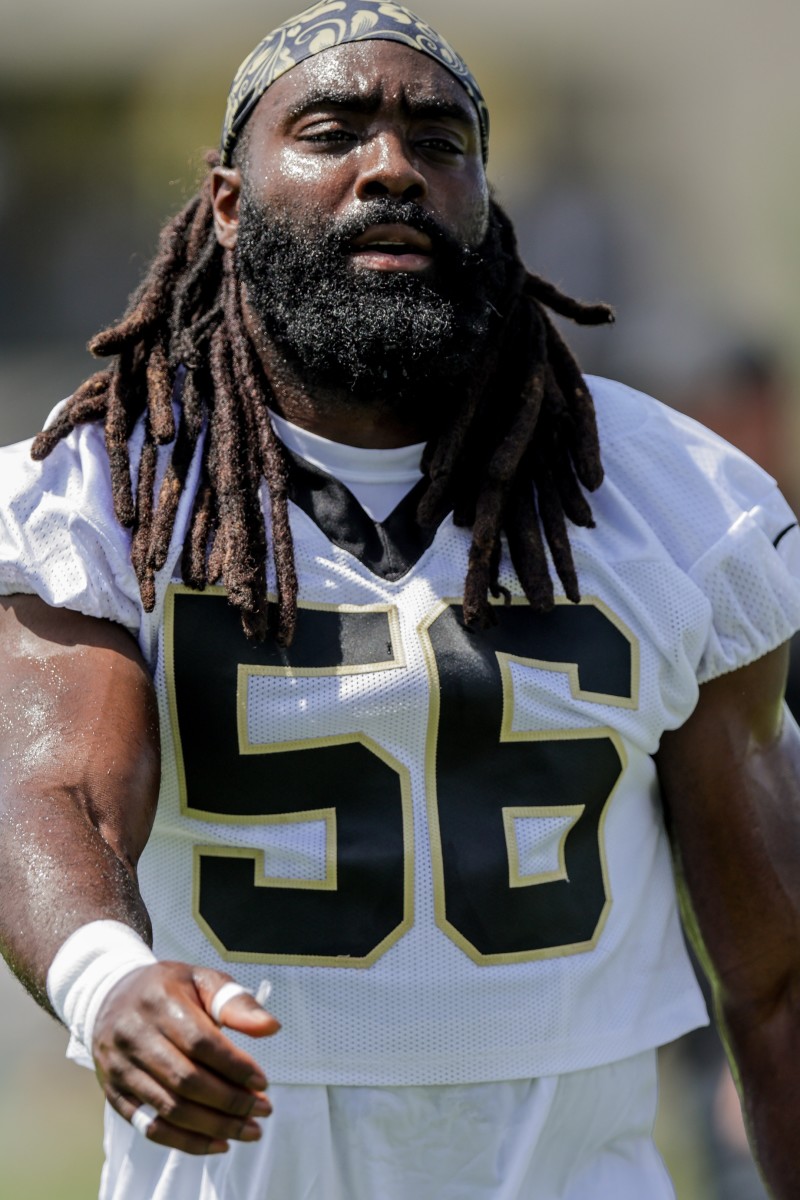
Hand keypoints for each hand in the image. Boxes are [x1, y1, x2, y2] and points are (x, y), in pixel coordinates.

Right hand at [91, 962, 279, 1154]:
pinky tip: (217, 1143)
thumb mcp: (201, 981)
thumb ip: (236, 1003)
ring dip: (214, 1126)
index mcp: (158, 1000)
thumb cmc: (168, 989)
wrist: (110, 997)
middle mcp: (133, 1035)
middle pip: (186, 1080)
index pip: (200, 1042)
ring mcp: (119, 1067)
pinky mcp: (113, 1093)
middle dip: (229, 1101)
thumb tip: (271, 1027)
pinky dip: (185, 1142)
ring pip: (169, 1108)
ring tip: (249, 1130)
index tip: (263, 1082)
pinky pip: (149, 1127)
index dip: (234, 1065)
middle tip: (262, 1111)